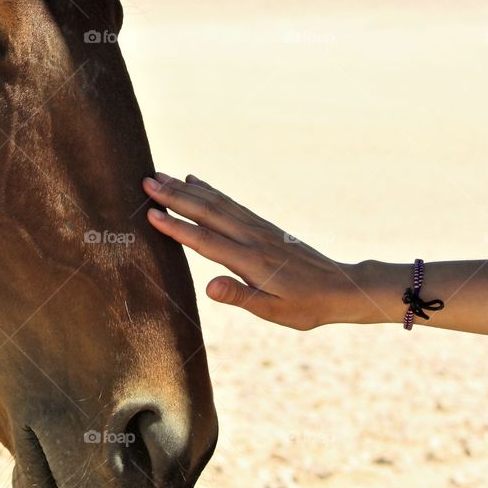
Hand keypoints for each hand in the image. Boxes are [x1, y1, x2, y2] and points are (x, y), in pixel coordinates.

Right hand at [143, 172, 356, 329]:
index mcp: (251, 262)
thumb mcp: (275, 311)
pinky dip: (210, 189)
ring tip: (161, 175)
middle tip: (146, 181)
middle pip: (208, 212)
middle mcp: (252, 238)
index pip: (206, 241)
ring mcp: (258, 228)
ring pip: (217, 203)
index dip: (176, 227)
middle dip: (175, 196)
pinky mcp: (263, 225)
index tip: (150, 213)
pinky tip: (195, 180)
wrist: (341, 288)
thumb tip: (209, 286)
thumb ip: (241, 297)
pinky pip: (231, 203)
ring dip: (187, 188)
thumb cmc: (306, 306)